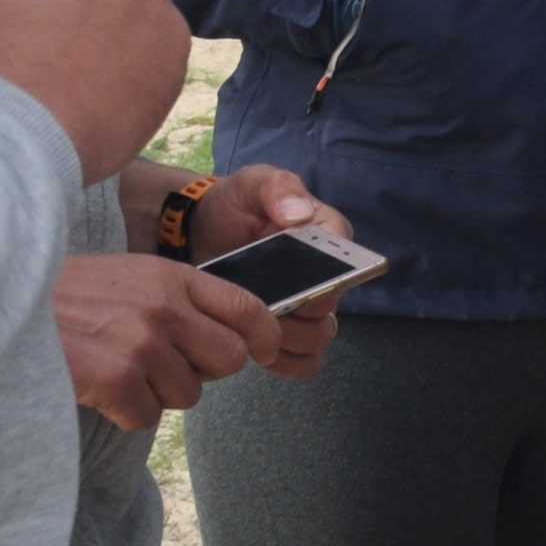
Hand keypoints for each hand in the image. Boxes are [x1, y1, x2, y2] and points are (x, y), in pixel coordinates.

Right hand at [51, 251, 273, 432]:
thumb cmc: (67, 297)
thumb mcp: (129, 277)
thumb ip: (176, 297)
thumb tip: (229, 335)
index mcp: (172, 277)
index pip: (248, 308)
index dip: (265, 336)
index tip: (265, 350)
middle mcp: (164, 307)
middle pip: (228, 360)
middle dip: (204, 371)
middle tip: (164, 366)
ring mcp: (141, 343)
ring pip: (188, 394)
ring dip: (157, 393)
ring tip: (118, 369)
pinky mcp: (116, 379)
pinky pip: (148, 417)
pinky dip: (125, 412)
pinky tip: (98, 388)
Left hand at [193, 164, 350, 378]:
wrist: (199, 231)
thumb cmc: (234, 204)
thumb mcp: (253, 183)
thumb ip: (278, 188)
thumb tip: (299, 215)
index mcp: (325, 234)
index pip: (345, 261)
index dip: (325, 276)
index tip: (293, 276)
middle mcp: (323, 274)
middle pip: (330, 310)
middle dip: (297, 314)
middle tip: (263, 308)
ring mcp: (304, 306)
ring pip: (318, 339)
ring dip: (289, 341)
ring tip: (255, 331)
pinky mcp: (285, 331)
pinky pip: (303, 360)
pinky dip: (287, 363)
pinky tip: (263, 355)